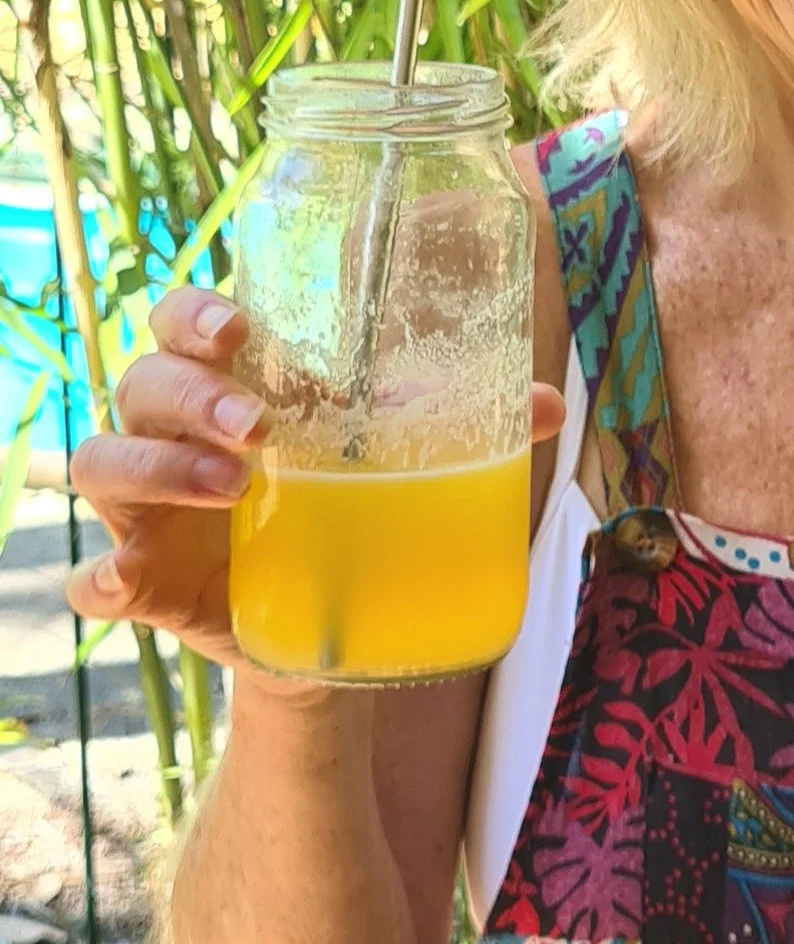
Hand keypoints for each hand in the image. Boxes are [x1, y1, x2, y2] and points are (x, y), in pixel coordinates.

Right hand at [69, 287, 564, 668]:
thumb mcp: (405, 464)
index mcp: (230, 385)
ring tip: (236, 490)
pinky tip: (128, 579)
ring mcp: (147, 508)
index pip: (183, 323)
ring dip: (159, 468)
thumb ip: (467, 428)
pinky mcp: (143, 582)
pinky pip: (94, 576)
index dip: (195, 314)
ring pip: (104, 462)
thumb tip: (548, 404)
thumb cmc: (351, 509)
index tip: (240, 330)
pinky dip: (102, 577)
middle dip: (193, 395)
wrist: (331, 629)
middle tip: (256, 425)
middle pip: (142, 383)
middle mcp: (173, 435)